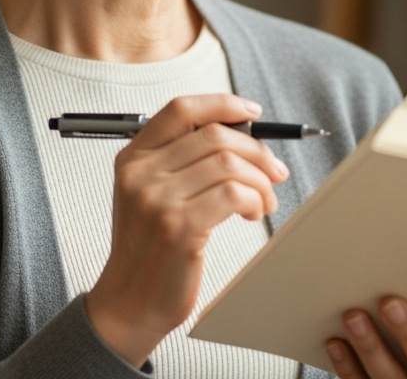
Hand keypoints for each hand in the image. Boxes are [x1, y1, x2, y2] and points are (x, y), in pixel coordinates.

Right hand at [84, 94, 289, 366]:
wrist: (131, 301)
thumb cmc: (152, 246)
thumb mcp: (152, 193)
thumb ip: (184, 160)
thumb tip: (246, 134)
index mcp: (133, 157)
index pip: (182, 109)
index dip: (223, 105)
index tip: (254, 113)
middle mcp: (141, 173)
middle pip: (215, 135)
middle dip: (257, 151)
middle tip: (275, 172)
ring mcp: (157, 200)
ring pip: (230, 164)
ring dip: (260, 181)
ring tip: (264, 201)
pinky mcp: (179, 227)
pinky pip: (234, 193)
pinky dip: (254, 199)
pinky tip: (252, 213)